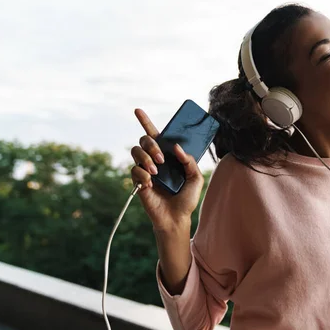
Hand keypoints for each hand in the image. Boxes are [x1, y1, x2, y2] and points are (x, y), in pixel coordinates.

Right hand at [131, 109, 203, 231]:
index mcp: (168, 156)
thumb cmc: (186, 199)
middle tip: (161, 159)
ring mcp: (145, 170)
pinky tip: (150, 184)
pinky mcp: (138, 182)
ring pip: (136, 151)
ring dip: (146, 158)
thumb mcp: (196, 178)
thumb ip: (189, 161)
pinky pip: (134, 170)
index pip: (156, 135)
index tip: (138, 110)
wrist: (177, 218)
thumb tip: (177, 147)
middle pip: (144, 139)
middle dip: (152, 145)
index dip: (145, 121)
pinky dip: (142, 175)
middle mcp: (154, 160)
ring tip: (156, 172)